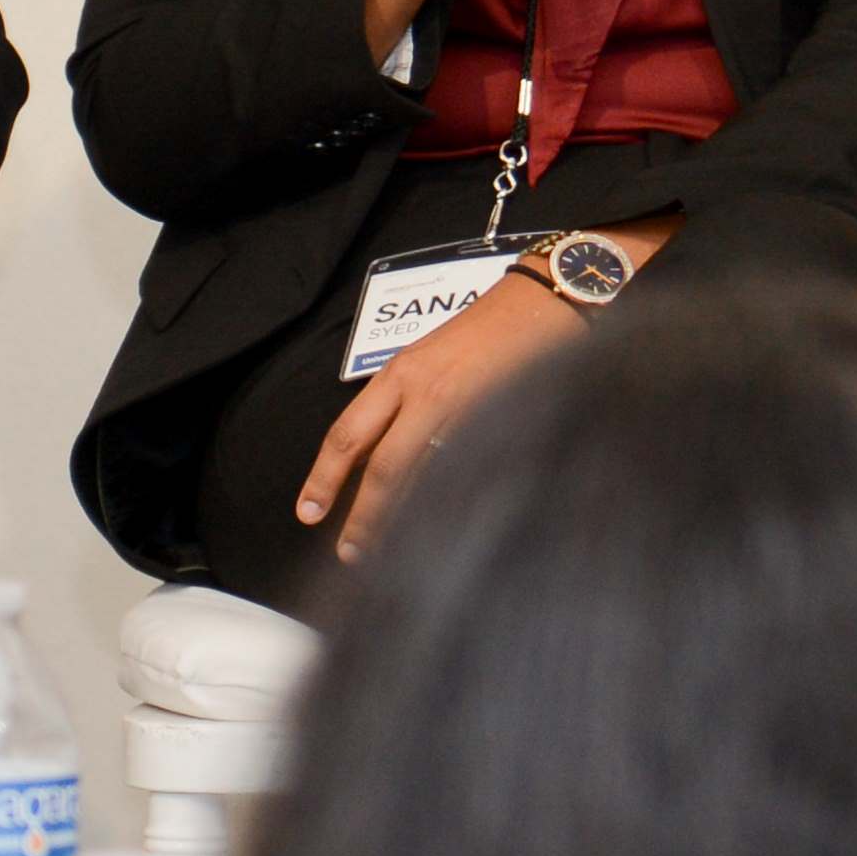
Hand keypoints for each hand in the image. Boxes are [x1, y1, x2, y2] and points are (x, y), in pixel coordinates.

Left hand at [297, 263, 586, 558]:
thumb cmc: (489, 327)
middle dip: (363, 518)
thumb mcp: (429, 355)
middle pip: (384, 470)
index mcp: (401, 374)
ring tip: (390, 552)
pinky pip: (466, 473)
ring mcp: (467, 412)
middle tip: (350, 554)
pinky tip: (445, 526)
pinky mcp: (502, 425)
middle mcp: (426, 393)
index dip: (325, 478)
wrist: (547, 301)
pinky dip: (450, 503)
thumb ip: (403, 401)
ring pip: (423, 478)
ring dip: (402, 518)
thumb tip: (376, 457)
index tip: (309, 513)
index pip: (349, 434)